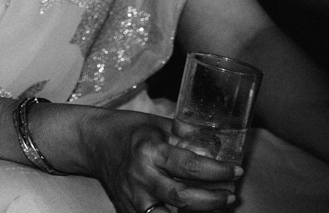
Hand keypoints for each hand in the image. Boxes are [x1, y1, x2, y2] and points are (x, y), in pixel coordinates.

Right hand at [85, 112, 239, 212]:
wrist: (92, 141)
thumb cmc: (127, 130)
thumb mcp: (158, 125)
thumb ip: (186, 136)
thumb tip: (218, 145)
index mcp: (148, 150)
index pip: (190, 166)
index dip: (218, 171)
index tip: (236, 170)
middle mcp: (140, 175)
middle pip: (182, 198)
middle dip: (213, 200)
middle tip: (229, 195)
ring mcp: (132, 196)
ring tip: (214, 207)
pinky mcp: (127, 209)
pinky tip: (191, 212)